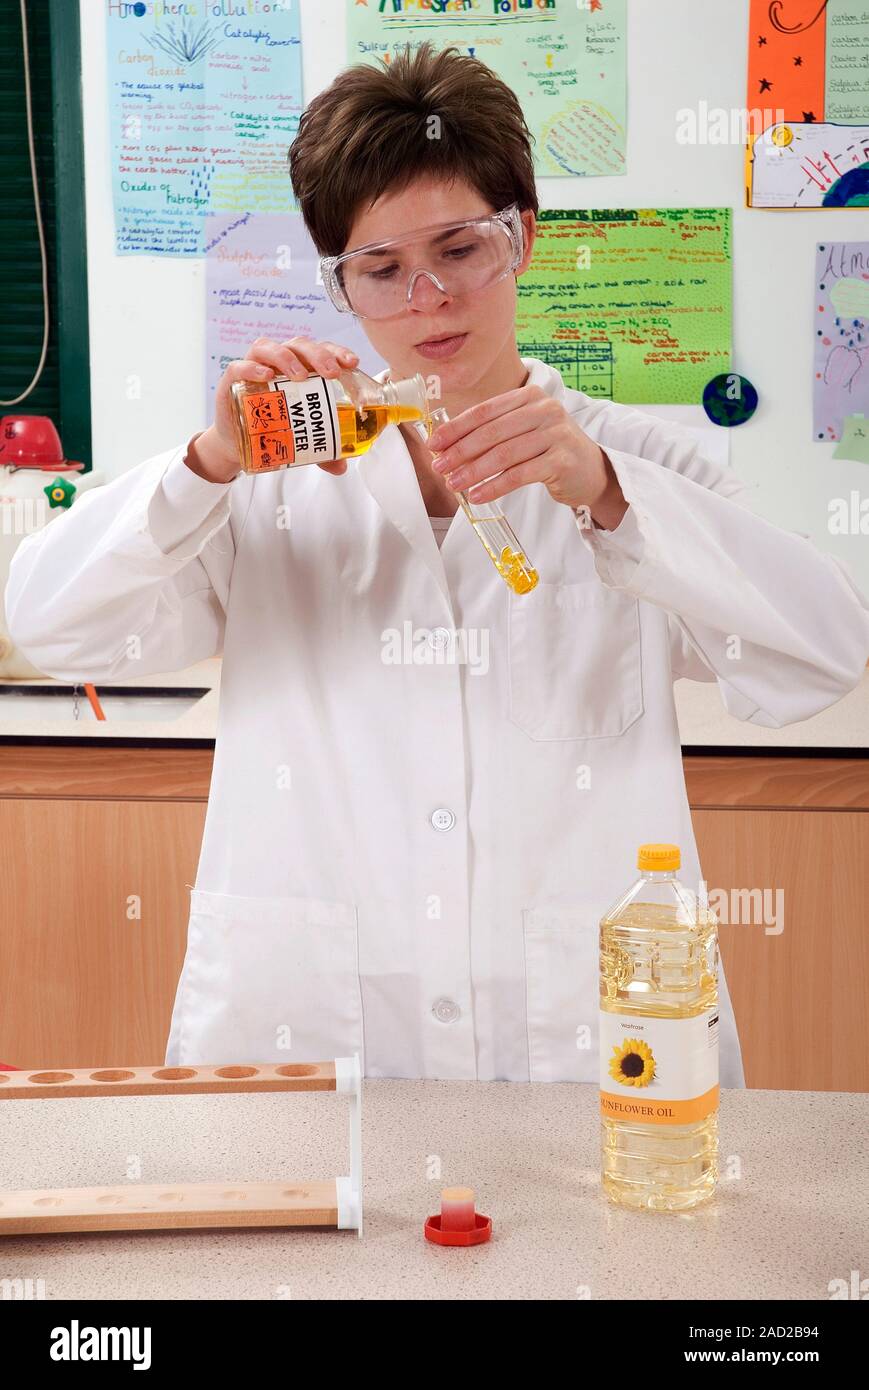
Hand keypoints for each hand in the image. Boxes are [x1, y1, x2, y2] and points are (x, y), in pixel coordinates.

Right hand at [204, 335, 360, 481]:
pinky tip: (266, 376)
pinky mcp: (233, 380)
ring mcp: (254, 367)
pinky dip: (253, 368)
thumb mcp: (301, 440)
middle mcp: (278, 363)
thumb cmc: (272, 429)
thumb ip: (322, 452)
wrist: (237, 442)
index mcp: (300, 369)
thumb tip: (341, 467)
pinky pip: (240, 366)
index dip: (336, 351)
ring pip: (270, 348)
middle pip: (299, 346)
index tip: (352, 363)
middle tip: (331, 373)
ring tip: (300, 375)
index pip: (320, 351)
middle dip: (318, 355)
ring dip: (287, 357)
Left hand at [428, 384, 628, 529]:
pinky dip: (495, 486)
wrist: (591, 471)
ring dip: (474, 471)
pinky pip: (519, 474)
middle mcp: (545, 410)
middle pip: (492, 432)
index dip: (456, 428)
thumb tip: (447, 448)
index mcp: (530, 396)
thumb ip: (493, 432)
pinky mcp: (562, 460)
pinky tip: (478, 496)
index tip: (434, 445)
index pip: (484, 411)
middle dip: (460, 451)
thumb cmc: (549, 451)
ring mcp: (556, 434)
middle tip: (439, 468)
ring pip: (504, 454)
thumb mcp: (523, 432)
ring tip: (454, 484)